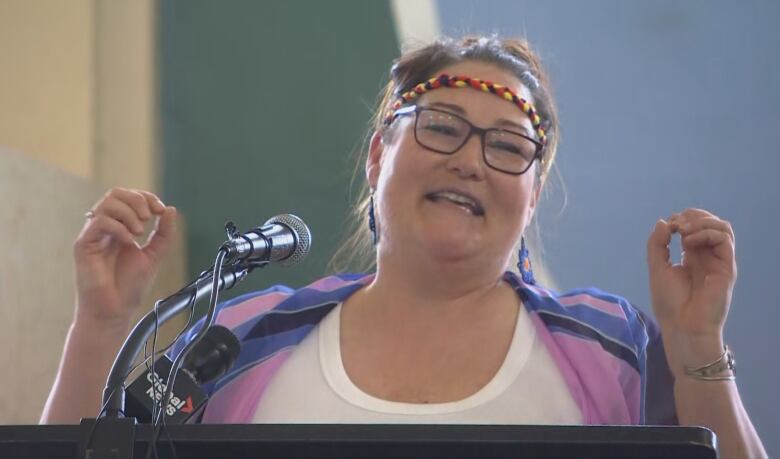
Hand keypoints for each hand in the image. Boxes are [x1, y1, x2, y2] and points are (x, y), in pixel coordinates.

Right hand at [73, 188, 176, 324]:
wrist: (114, 311)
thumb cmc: (129, 287)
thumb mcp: (154, 254)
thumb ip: (164, 233)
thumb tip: (170, 209)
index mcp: (120, 228)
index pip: (128, 198)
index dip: (145, 197)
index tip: (160, 210)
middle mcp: (105, 228)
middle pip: (115, 193)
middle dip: (137, 200)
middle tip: (148, 218)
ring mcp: (93, 235)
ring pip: (106, 204)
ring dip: (129, 213)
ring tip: (139, 233)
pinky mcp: (83, 245)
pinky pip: (98, 222)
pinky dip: (118, 227)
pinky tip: (128, 241)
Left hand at [646, 208, 735, 371]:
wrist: (683, 326)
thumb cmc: (669, 303)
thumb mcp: (657, 268)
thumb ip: (657, 244)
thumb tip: (664, 221)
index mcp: (691, 256)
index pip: (694, 227)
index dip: (681, 220)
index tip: (667, 226)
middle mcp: (707, 256)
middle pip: (710, 223)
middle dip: (693, 216)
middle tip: (677, 225)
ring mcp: (718, 261)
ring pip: (722, 227)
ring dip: (702, 222)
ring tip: (683, 231)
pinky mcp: (727, 267)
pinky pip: (724, 240)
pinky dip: (707, 233)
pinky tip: (689, 241)